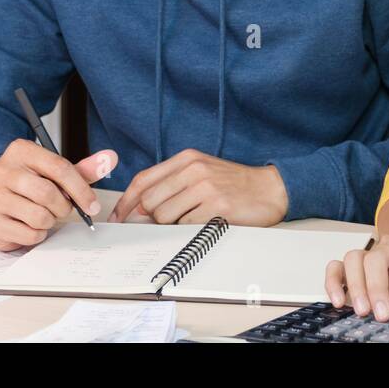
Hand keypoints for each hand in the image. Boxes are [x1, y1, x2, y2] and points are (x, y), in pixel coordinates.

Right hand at [0, 139, 117, 251]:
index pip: (58, 168)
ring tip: (45, 215)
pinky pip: (28, 234)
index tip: (92, 205)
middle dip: (63, 206)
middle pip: (47, 193)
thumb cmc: (31, 183)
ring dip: (50, 221)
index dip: (80, 189)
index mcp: (20, 150)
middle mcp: (1, 171)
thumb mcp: (55, 172)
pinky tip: (31, 225)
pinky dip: (38, 234)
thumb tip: (110, 158)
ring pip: (38, 216)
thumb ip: (83, 168)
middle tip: (63, 209)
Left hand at [108, 149, 288, 226]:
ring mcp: (206, 187)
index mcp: (187, 158)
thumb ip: (172, 184)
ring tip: (194, 217)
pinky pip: (185, 226)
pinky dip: (190, 229)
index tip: (118, 217)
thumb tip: (139, 209)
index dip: (126, 202)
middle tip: (171, 219)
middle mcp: (194, 169)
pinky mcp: (217, 207)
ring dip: (173, 224)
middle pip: (150, 201)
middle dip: (153, 217)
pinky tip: (205, 221)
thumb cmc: (233, 183)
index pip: (143, 180)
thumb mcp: (201, 172)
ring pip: (165, 216)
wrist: (270, 189)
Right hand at [324, 230, 388, 325]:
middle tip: (381, 314)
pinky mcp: (354, 263)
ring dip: (354, 286)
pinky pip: (336, 265)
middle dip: (377, 288)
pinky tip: (338, 301)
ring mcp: (369, 252)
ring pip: (353, 258)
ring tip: (361, 310)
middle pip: (376, 259)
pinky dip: (333, 282)